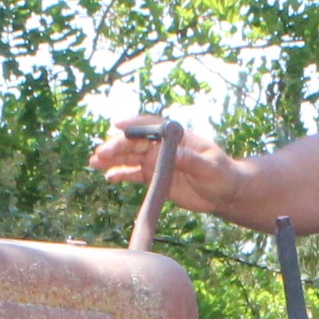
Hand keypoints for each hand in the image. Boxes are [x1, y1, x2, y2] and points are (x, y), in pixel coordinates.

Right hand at [86, 116, 244, 220]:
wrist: (223, 193)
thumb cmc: (222, 175)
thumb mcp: (210, 167)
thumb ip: (192, 161)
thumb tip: (175, 155)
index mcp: (176, 137)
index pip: (152, 126)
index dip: (134, 125)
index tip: (118, 125)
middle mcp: (162, 146)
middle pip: (135, 143)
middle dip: (116, 146)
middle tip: (100, 153)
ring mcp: (156, 161)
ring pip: (130, 157)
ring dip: (112, 159)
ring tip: (94, 163)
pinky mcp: (154, 177)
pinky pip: (133, 174)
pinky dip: (120, 175)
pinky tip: (108, 178)